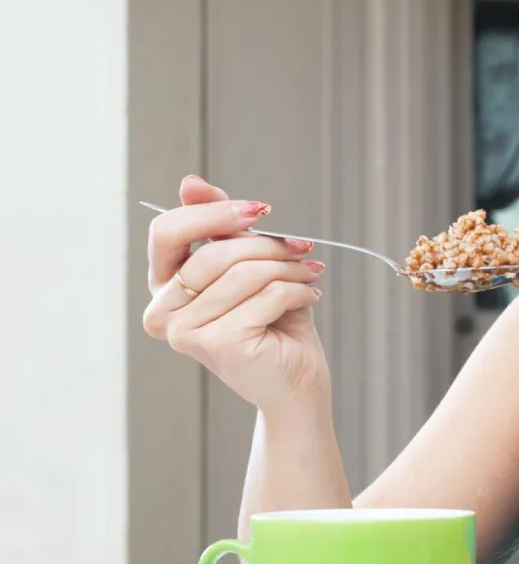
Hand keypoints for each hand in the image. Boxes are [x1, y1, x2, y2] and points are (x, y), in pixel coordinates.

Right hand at [142, 175, 329, 411]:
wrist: (296, 381)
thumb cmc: (272, 320)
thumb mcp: (247, 263)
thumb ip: (219, 225)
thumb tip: (190, 182)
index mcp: (163, 286)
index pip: (167, 230)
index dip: (214, 213)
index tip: (260, 210)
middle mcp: (162, 312)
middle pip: (214, 252)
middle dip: (268, 244)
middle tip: (302, 247)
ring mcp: (185, 333)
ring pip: (245, 273)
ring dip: (289, 268)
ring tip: (310, 274)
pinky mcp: (218, 345)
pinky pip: (266, 296)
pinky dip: (298, 291)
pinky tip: (310, 297)